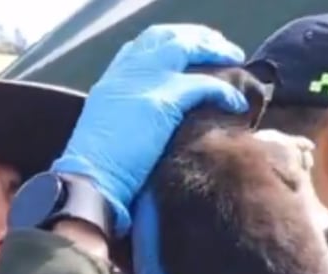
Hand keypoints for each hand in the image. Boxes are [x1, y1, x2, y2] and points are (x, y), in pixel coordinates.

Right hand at [51, 23, 248, 236]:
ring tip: (235, 60)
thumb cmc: (99, 171)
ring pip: (186, 49)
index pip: (141, 47)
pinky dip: (223, 92)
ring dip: (214, 51)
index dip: (169, 44)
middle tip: (221, 48)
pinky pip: (202, 85)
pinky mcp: (160, 101)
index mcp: (112, 80)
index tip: (191, 50)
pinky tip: (236, 103)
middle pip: (166, 38)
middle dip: (197, 39)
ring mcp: (141, 82)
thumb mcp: (109, 131)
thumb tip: (154, 124)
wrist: (90, 182)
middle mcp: (126, 73)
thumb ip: (129, 115)